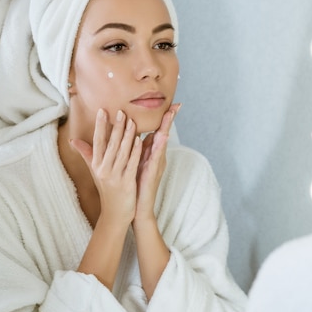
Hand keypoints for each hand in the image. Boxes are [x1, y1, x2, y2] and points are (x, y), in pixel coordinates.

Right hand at [71, 109, 142, 227]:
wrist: (114, 214)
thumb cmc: (106, 189)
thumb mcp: (95, 171)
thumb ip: (86, 154)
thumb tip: (72, 140)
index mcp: (96, 165)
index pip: (97, 141)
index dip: (100, 126)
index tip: (102, 110)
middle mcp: (103, 169)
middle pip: (110, 144)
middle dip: (115, 127)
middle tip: (121, 111)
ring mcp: (115, 176)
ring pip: (121, 152)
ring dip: (127, 135)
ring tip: (131, 121)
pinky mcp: (127, 183)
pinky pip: (131, 164)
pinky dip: (135, 151)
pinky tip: (140, 140)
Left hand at [134, 103, 180, 223]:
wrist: (136, 208)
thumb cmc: (135, 185)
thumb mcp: (135, 163)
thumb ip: (136, 149)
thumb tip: (136, 133)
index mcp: (151, 154)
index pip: (158, 132)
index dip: (164, 118)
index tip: (171, 104)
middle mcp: (157, 157)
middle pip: (164, 134)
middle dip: (170, 119)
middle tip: (176, 104)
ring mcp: (156, 165)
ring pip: (162, 143)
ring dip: (166, 128)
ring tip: (171, 114)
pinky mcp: (153, 173)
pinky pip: (156, 157)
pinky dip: (160, 146)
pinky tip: (162, 137)